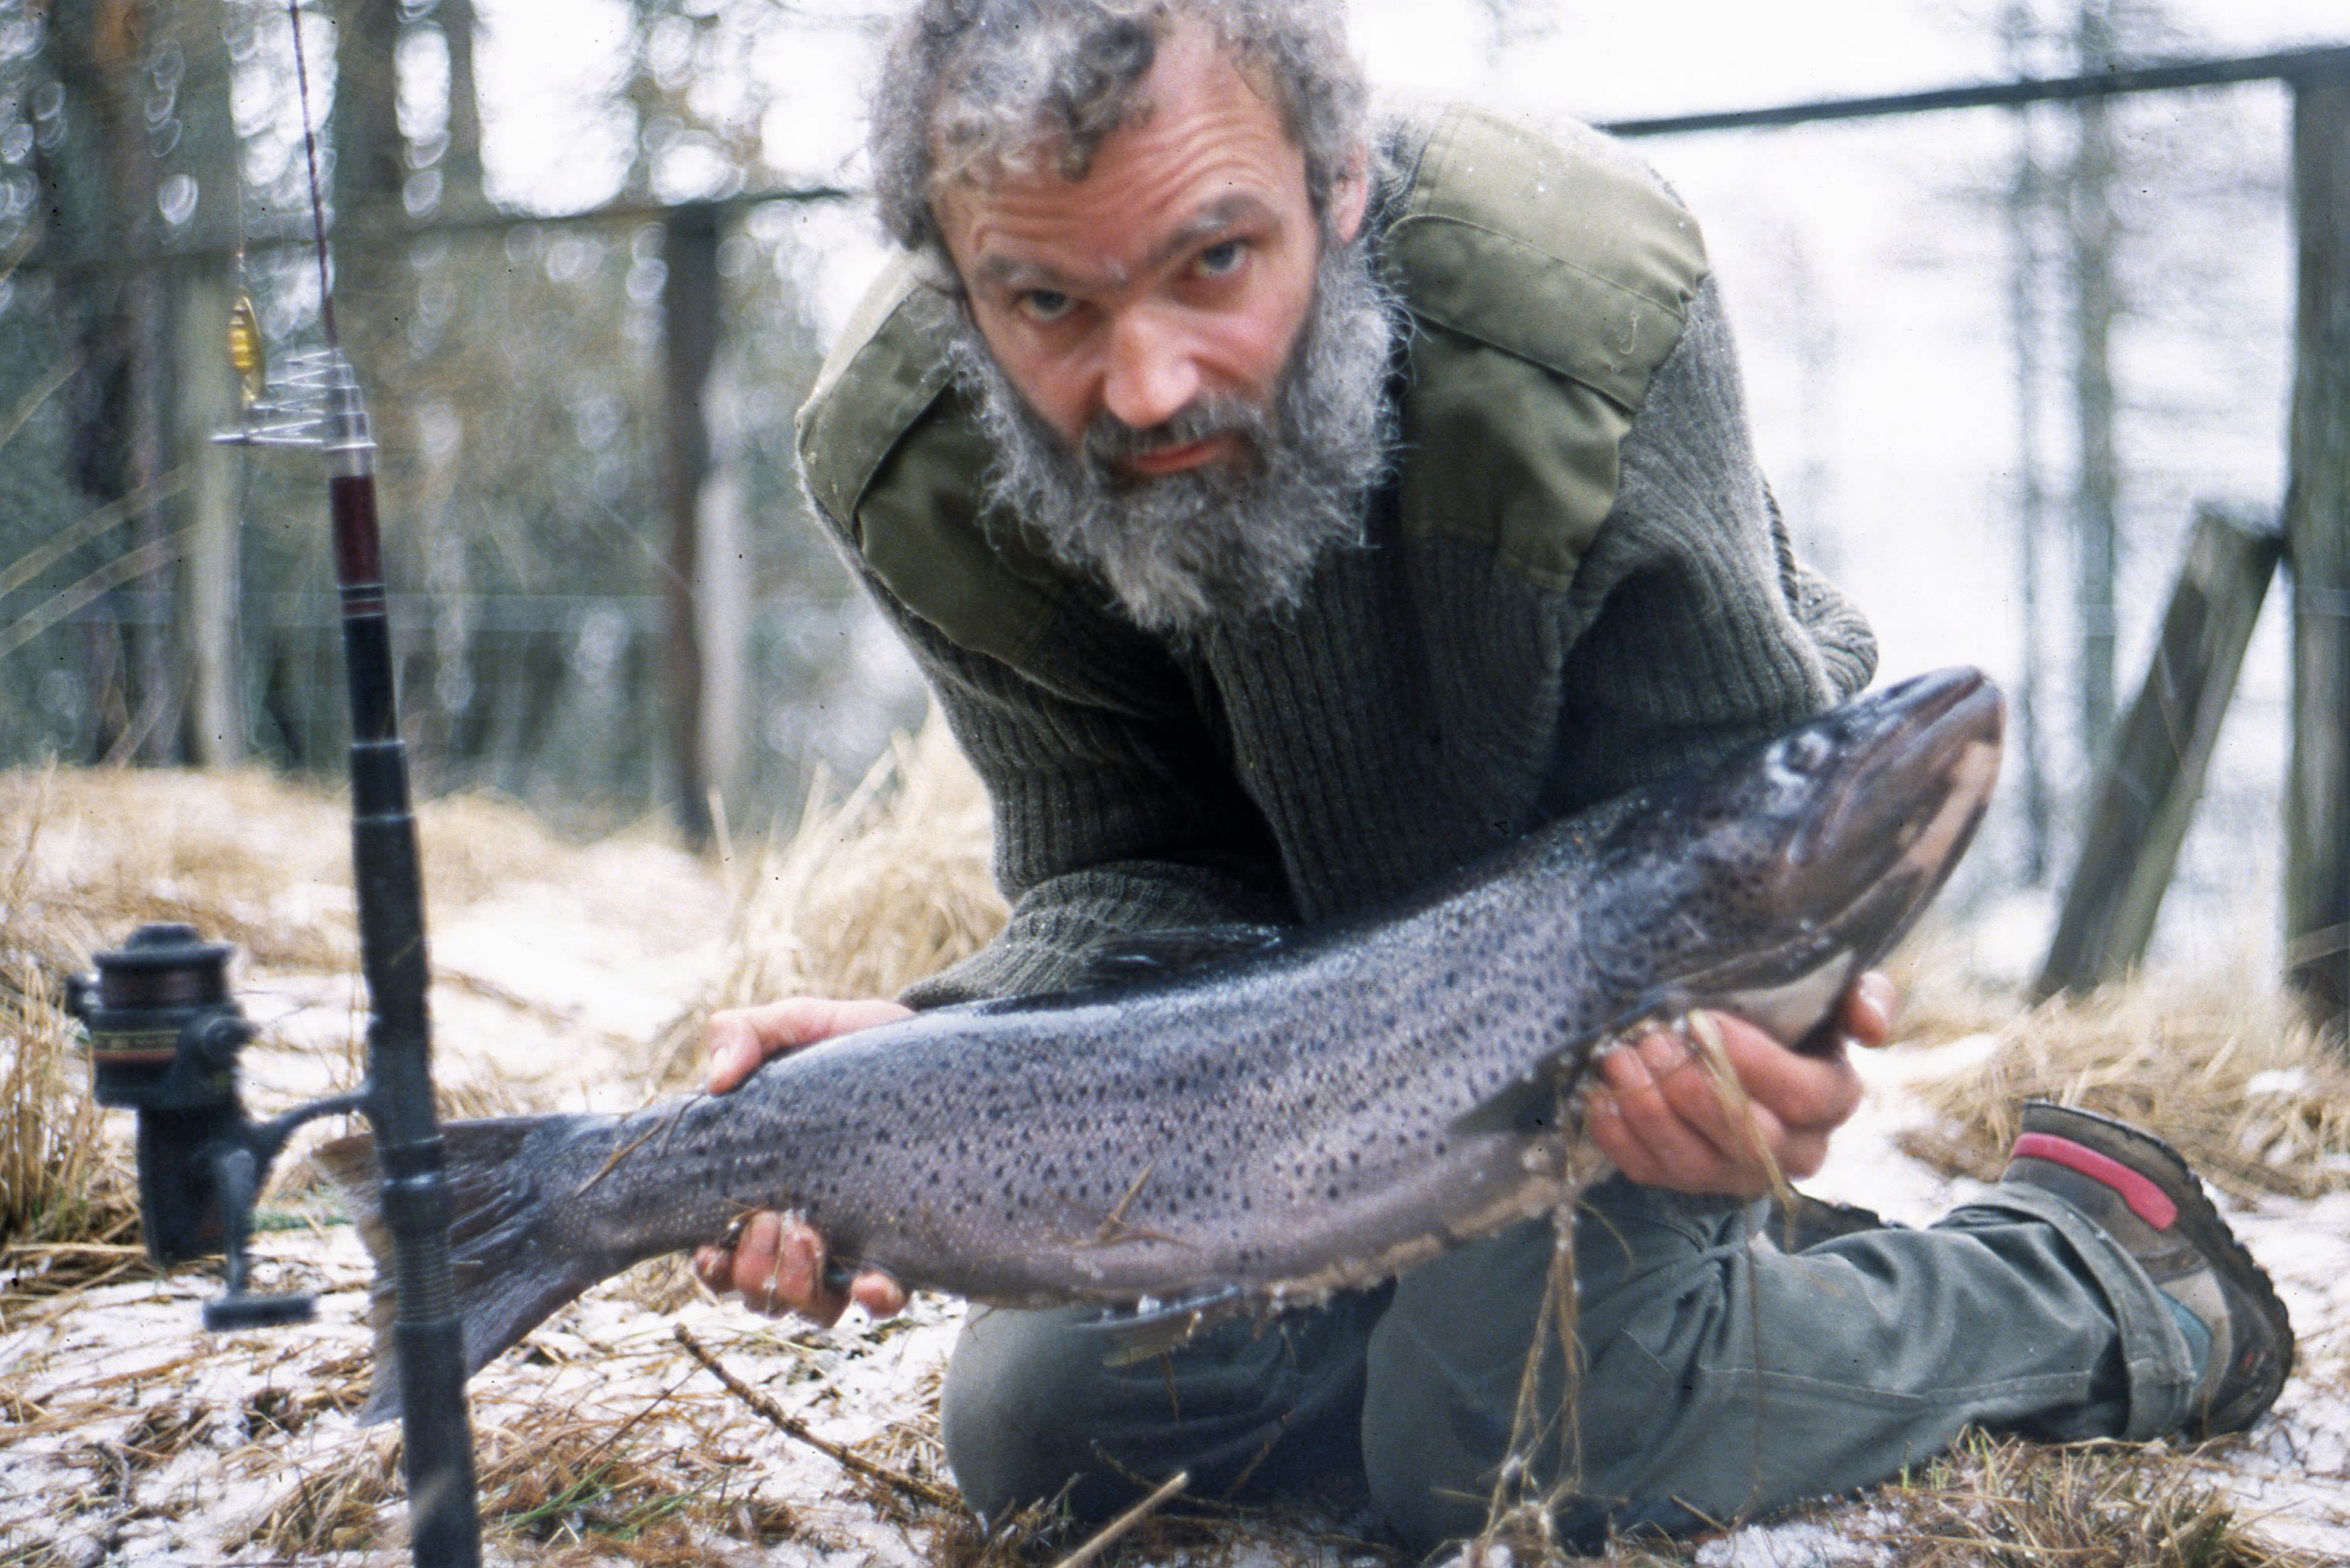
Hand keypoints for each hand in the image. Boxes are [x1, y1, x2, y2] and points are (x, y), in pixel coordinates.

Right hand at [689, 997, 913, 1325]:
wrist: (934, 1051)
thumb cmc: (851, 1044)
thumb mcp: (796, 1026)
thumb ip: (744, 1034)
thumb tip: (717, 1079)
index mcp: (759, 1192)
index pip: (717, 1260)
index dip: (709, 1269)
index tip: (713, 1245)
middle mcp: (799, 1234)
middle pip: (755, 1294)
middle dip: (755, 1270)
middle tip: (774, 1220)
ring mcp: (852, 1247)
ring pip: (809, 1309)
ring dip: (797, 1286)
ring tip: (813, 1234)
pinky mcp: (905, 1251)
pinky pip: (884, 1301)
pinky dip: (873, 1300)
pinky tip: (873, 1282)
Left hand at [1583, 971, 1897, 1197]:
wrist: (1743, 1060)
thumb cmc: (1788, 1023)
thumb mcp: (1830, 1001)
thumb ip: (1864, 999)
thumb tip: (1871, 1027)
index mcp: (1832, 1101)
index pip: (1803, 1096)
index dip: (1754, 1062)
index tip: (1705, 1020)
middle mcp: (1792, 1152)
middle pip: (1745, 1136)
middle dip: (1694, 1087)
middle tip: (1654, 1039)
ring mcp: (1736, 1175)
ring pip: (1693, 1162)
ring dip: (1649, 1110)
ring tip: (1621, 1058)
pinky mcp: (1687, 1183)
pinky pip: (1650, 1172)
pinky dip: (1619, 1138)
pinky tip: (1601, 1096)